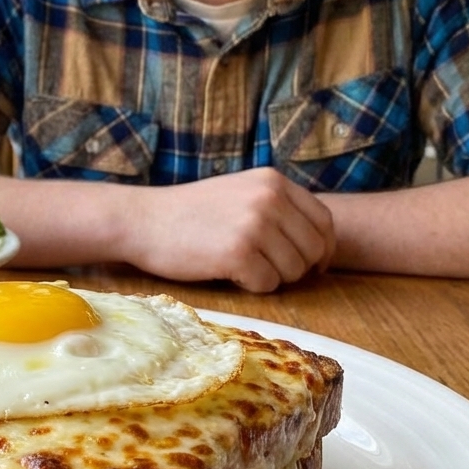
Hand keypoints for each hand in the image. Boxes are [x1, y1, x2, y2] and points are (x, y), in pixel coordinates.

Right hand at [125, 168, 335, 291]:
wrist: (143, 220)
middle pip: (313, 249)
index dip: (322, 249)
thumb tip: (318, 242)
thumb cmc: (189, 213)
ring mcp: (255, 225)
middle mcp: (269, 199)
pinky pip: (268, 285)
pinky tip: (228, 273)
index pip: (324, 221)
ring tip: (241, 267)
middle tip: (268, 271)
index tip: (311, 265)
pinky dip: (252, 287)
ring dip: (272, 278)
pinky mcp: (238, 253)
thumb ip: (276, 207)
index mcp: (273, 181)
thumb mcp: (239, 192)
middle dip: (297, 268)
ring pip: (293, 271)